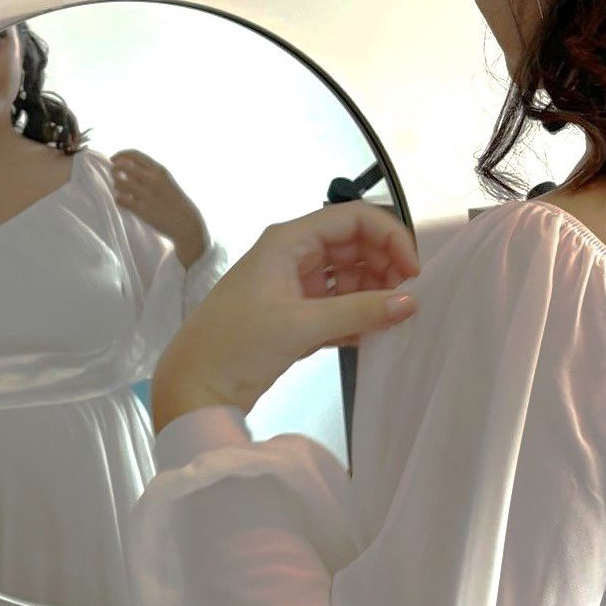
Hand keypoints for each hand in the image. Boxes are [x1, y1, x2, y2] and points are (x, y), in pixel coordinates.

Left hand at [110, 150, 209, 267]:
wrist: (186, 222)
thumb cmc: (173, 200)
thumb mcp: (165, 180)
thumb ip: (148, 172)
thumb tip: (125, 165)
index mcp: (159, 170)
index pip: (134, 155)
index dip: (120, 155)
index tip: (113, 160)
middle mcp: (153, 180)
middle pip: (124, 166)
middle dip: (114, 169)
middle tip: (114, 174)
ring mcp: (148, 195)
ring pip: (120, 183)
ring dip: (116, 185)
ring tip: (121, 190)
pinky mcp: (143, 210)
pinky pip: (121, 200)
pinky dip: (119, 199)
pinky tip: (123, 201)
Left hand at [150, 201, 420, 432]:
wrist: (194, 387)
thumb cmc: (235, 344)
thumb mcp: (301, 325)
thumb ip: (359, 311)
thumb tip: (409, 303)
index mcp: (288, 240)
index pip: (353, 219)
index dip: (389, 238)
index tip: (412, 272)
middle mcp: (293, 255)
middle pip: (355, 245)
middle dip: (386, 266)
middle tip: (407, 298)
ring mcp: (295, 285)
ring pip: (349, 276)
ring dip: (374, 293)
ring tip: (396, 318)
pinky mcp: (296, 314)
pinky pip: (338, 304)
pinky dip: (359, 314)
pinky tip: (375, 333)